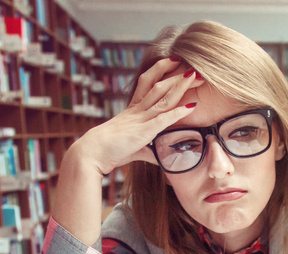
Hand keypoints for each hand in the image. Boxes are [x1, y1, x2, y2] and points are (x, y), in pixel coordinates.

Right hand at [68, 57, 204, 176]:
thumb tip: (159, 159)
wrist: (91, 153)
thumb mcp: (131, 148)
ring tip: (197, 78)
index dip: (160, 70)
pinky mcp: (143, 131)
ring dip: (181, 87)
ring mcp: (140, 119)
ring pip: (163, 97)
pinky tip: (191, 106)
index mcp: (132, 110)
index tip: (173, 61)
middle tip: (194, 69)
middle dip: (177, 76)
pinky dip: (178, 112)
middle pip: (159, 86)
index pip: (147, 84)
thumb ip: (147, 151)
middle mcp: (137, 110)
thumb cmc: (107, 150)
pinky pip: (163, 118)